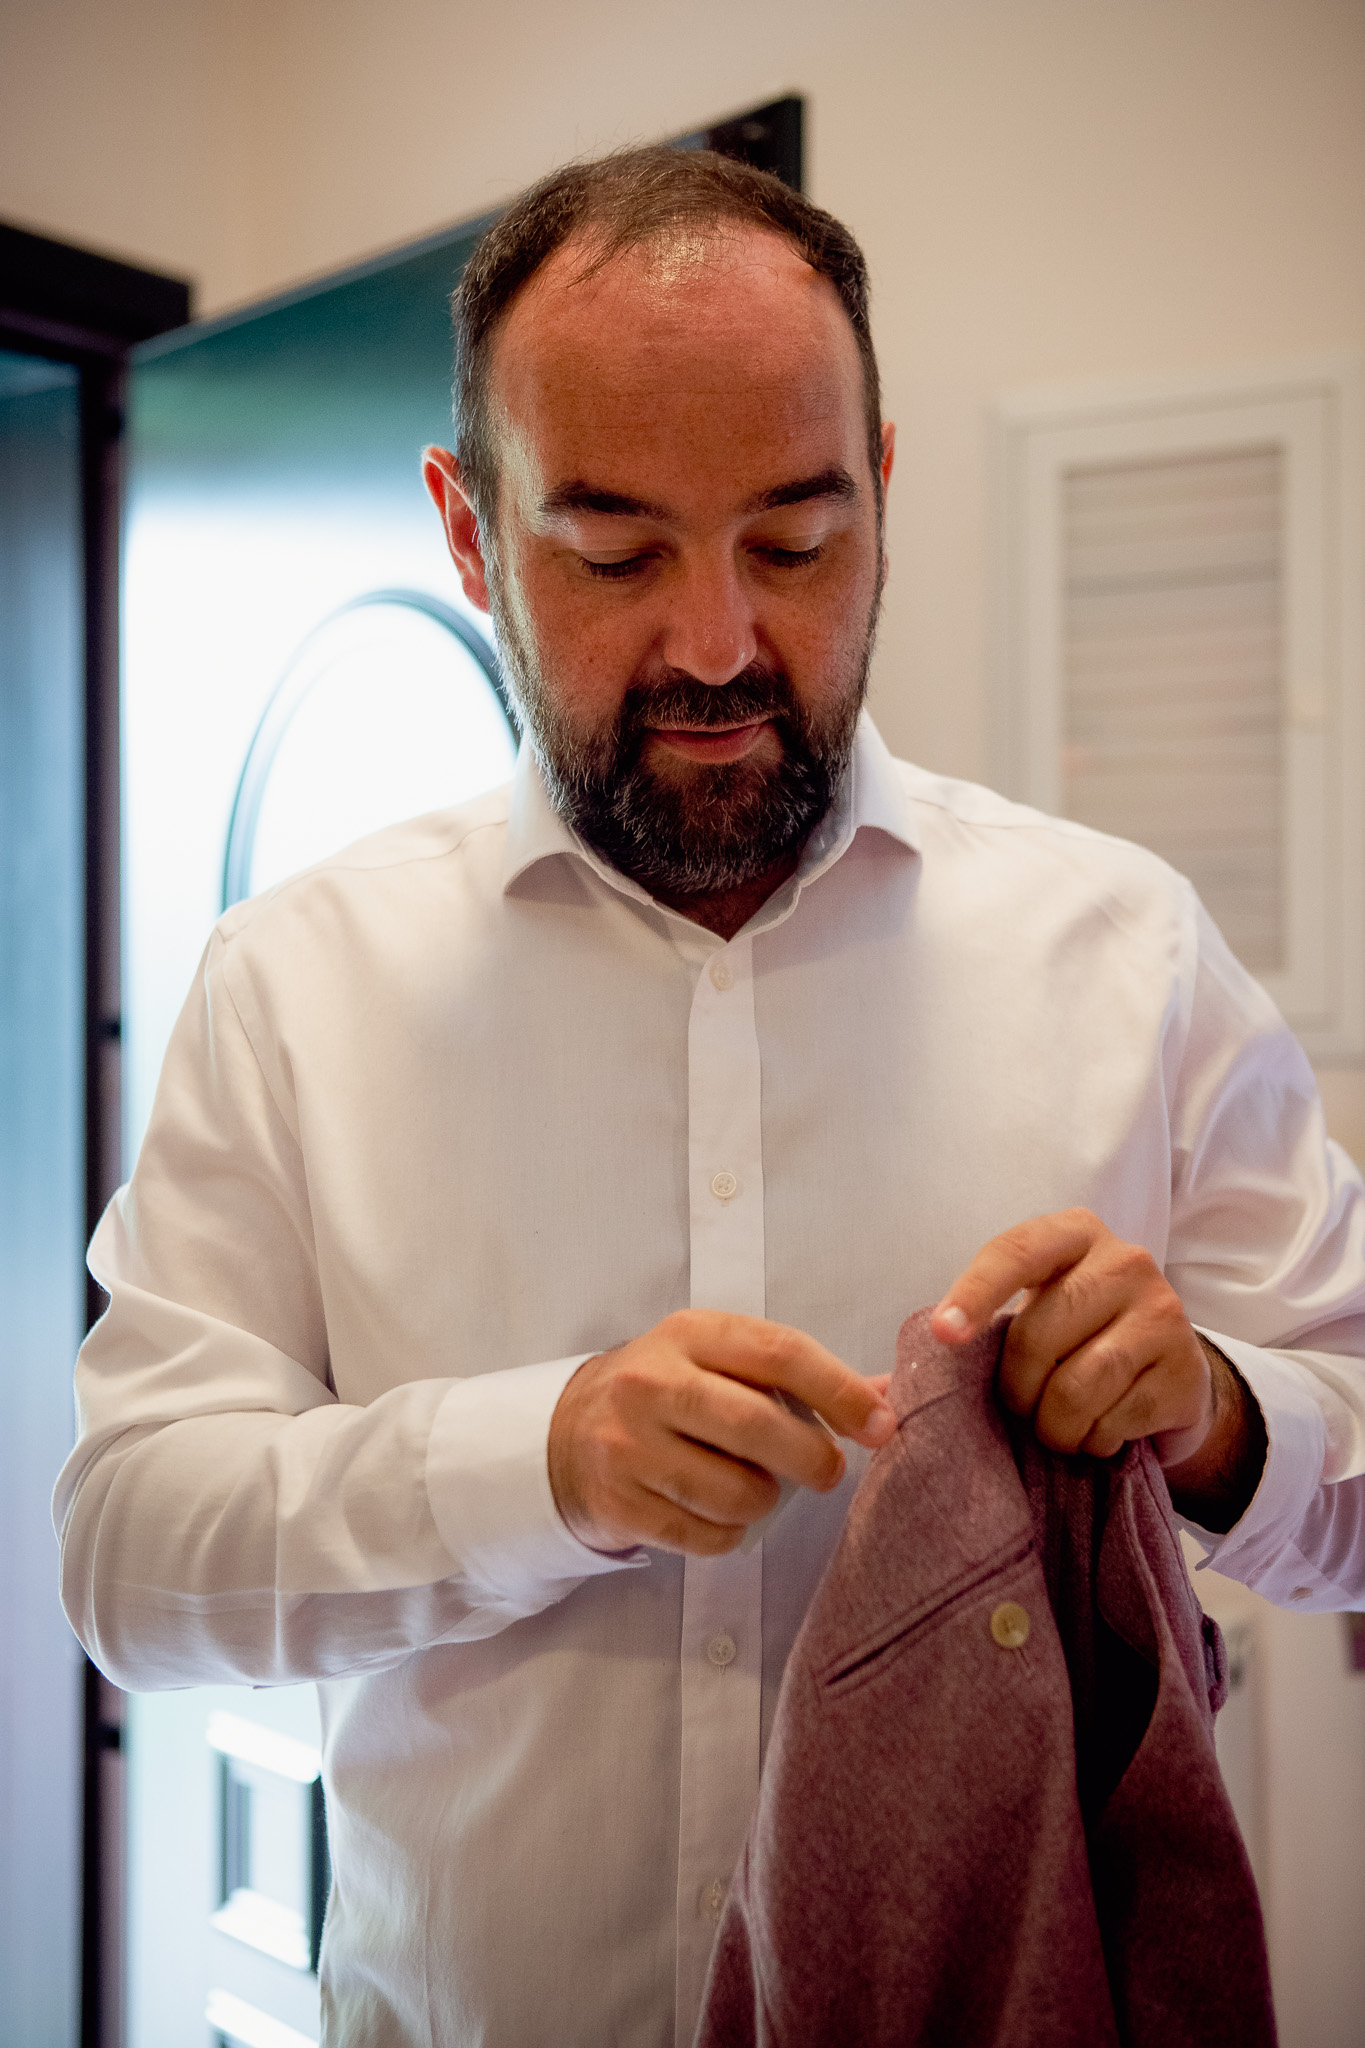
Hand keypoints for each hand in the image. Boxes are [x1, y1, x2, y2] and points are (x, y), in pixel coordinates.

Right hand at [548, 1311, 896, 1555]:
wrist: (565, 1433)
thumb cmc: (667, 1393)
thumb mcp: (720, 1360)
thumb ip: (800, 1375)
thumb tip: (889, 1393)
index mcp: (691, 1334)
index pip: (781, 1353)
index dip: (840, 1391)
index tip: (879, 1424)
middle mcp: (652, 1382)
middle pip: (759, 1426)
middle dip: (814, 1458)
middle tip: (827, 1471)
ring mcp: (628, 1444)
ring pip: (737, 1491)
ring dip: (766, 1501)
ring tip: (757, 1488)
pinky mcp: (619, 1502)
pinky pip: (706, 1536)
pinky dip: (730, 1534)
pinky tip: (719, 1513)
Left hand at [932, 1208, 1264, 1526]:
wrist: (1172, 1374)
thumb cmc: (1078, 1340)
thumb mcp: (1029, 1318)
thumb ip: (965, 1339)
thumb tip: (875, 1395)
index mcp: (1072, 1234)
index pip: (1013, 1252)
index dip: (973, 1294)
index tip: (942, 1336)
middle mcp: (1124, 1259)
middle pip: (1037, 1334)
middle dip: (1016, 1388)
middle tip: (1021, 1406)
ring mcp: (1163, 1311)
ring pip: (1077, 1385)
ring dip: (1054, 1425)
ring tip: (1059, 1426)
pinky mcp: (1186, 1368)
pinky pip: (1115, 1420)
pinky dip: (1094, 1440)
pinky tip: (1102, 1431)